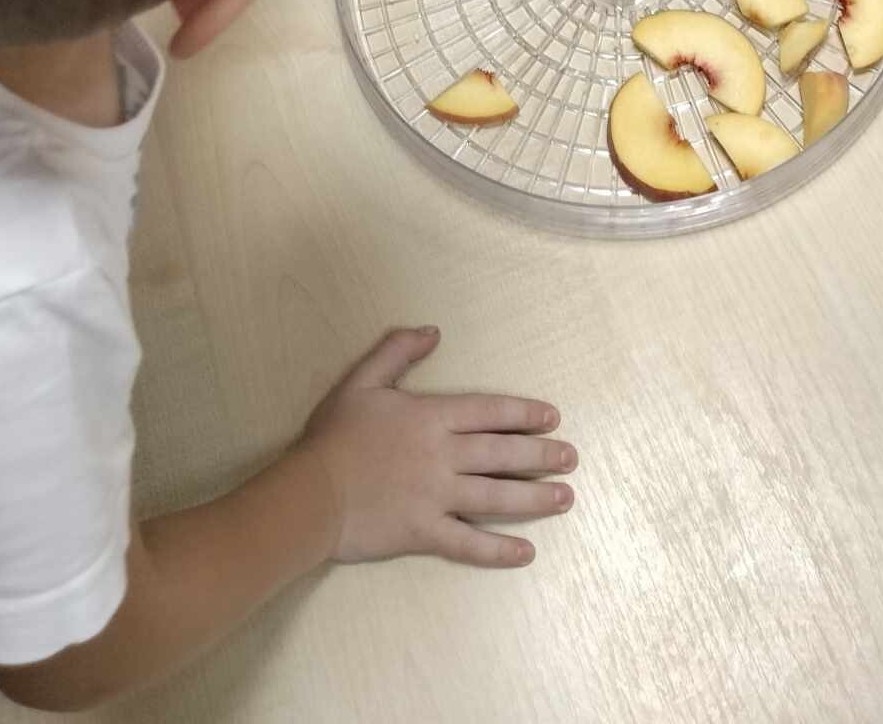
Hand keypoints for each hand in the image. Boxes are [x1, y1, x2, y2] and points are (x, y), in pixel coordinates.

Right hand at [297, 327, 574, 567]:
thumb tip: (433, 331)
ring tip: (564, 498)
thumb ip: (397, 350)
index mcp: (431, 417)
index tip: (553, 418)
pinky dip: (499, 549)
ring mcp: (437, 496)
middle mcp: (443, 455)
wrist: (310, 494)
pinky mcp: (425, 532)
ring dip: (534, 498)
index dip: (524, 413)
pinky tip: (525, 551)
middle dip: (541, 455)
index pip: (490, 411)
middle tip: (571, 458)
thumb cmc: (334, 437)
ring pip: (496, 497)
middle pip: (502, 454)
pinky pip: (469, 543)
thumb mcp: (361, 381)